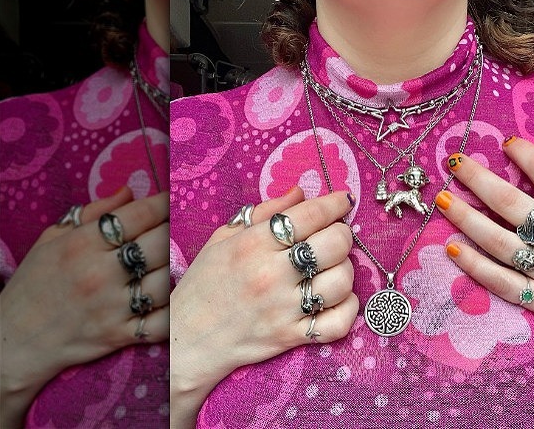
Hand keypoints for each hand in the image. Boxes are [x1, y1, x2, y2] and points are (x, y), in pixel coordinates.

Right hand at [0, 188, 169, 427]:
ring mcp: (112, 307)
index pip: (138, 215)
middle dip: (175, 233)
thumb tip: (129, 192)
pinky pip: (162, 322)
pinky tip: (177, 298)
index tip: (173, 201)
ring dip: (177, 270)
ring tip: (179, 262)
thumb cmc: (34, 284)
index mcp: (82, 244)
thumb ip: (93, 213)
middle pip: (160, 244)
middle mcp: (100, 274)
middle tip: (181, 230)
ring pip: (166, 280)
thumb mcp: (51, 239)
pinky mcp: (120, 336)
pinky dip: (175, 311)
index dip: (163, 204)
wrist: (12, 341)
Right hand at [170, 187, 358, 427]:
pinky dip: (347, 309)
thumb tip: (300, 193)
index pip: (310, 215)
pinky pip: (339, 323)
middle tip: (335, 236)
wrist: (186, 340)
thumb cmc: (204, 284)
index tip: (343, 201)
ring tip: (331, 268)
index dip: (335, 204)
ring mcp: (284, 309)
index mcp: (253, 244)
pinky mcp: (291, 337)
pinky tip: (335, 299)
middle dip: (343, 234)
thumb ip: (263, 212)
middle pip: (335, 244)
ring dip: (344, 270)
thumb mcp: (222, 239)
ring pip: (342, 281)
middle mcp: (271, 275)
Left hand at [435, 138, 533, 345]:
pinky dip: (475, 266)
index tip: (505, 143)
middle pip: (512, 204)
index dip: (525, 155)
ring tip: (443, 200)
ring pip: (498, 241)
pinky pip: (502, 282)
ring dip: (466, 218)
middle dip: (478, 179)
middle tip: (454, 164)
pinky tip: (453, 248)